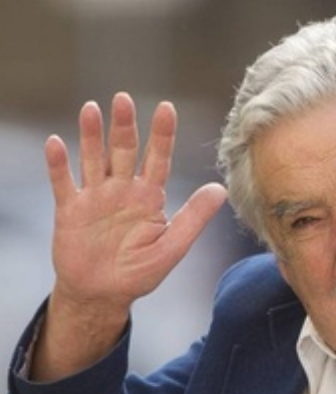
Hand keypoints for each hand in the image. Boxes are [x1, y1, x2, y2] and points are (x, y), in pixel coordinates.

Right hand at [33, 92, 227, 380]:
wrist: (104, 294)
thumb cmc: (140, 271)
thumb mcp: (173, 247)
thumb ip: (194, 218)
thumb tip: (221, 189)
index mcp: (150, 197)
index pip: (159, 159)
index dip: (162, 134)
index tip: (167, 108)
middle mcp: (122, 191)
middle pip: (124, 152)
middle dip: (124, 126)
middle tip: (123, 98)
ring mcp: (95, 198)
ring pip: (93, 160)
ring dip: (91, 136)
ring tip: (91, 109)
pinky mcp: (70, 210)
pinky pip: (63, 183)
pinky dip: (59, 164)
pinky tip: (56, 142)